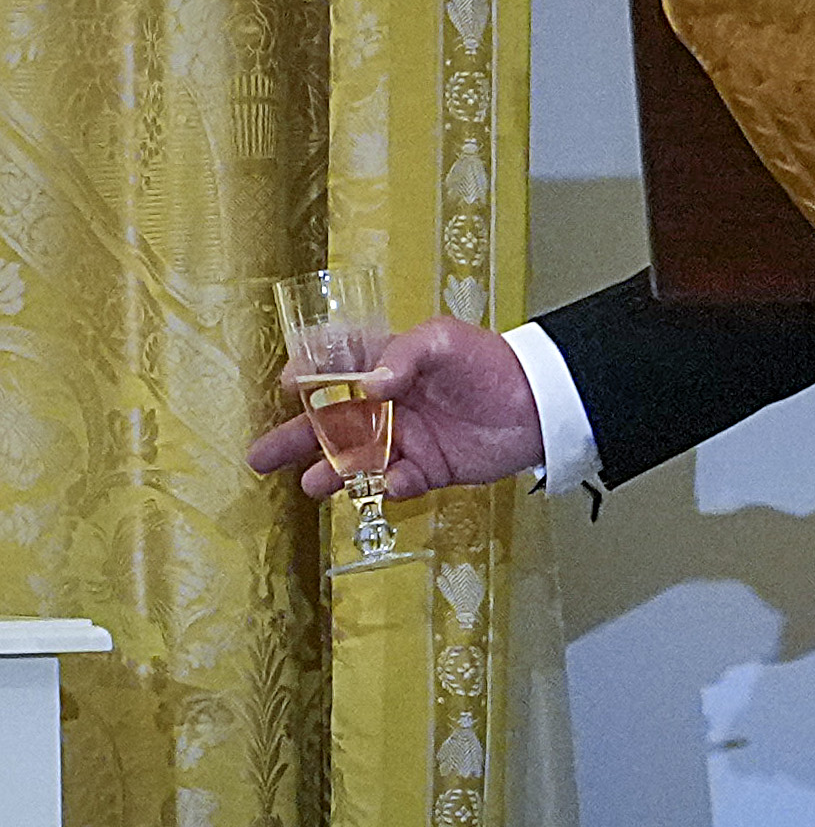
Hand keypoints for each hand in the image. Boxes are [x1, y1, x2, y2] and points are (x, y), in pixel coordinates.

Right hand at [249, 315, 546, 499]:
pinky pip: (398, 482)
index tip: (288, 385)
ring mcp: (407, 437)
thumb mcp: (445, 340)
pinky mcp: (429, 468)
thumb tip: (370, 386)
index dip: (307, 374)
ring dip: (330, 472)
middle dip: (294, 438)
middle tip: (259, 456)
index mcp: (389, 364)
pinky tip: (391, 483)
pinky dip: (390, 485)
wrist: (542, 404)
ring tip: (309, 485)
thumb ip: (403, 356)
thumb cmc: (492, 363)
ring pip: (355, 459)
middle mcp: (389, 403)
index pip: (335, 366)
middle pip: (329, 422)